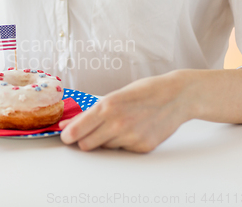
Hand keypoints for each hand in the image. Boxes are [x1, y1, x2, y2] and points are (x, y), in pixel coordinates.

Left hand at [59, 71, 193, 152]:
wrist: (177, 96)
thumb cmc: (144, 92)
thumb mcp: (114, 96)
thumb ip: (89, 114)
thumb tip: (65, 125)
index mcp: (107, 107)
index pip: (77, 131)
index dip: (68, 136)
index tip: (65, 136)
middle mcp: (118, 124)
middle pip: (86, 145)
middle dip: (84, 139)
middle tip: (90, 131)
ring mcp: (131, 137)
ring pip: (105, 147)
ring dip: (106, 139)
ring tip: (120, 124)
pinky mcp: (143, 147)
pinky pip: (122, 150)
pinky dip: (123, 142)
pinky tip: (134, 129)